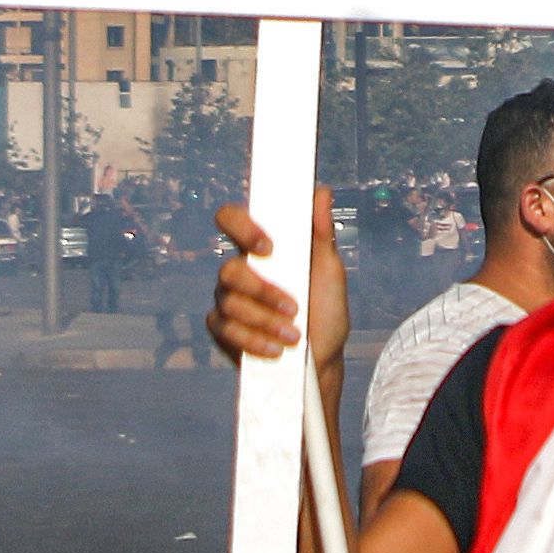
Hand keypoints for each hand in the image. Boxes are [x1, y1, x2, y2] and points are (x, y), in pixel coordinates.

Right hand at [211, 192, 342, 375]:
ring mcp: (228, 301)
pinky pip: (225, 330)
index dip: (242, 227)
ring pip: (229, 303)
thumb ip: (322, 234)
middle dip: (262, 291)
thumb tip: (321, 191)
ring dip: (266, 320)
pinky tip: (275, 349)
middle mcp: (239, 272)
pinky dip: (253, 340)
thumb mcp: (330, 273)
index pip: (232, 220)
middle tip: (292, 307)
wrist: (321, 361)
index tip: (269, 247)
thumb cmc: (325, 311)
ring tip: (293, 334)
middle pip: (228, 270)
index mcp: (261, 250)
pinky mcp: (223, 330)